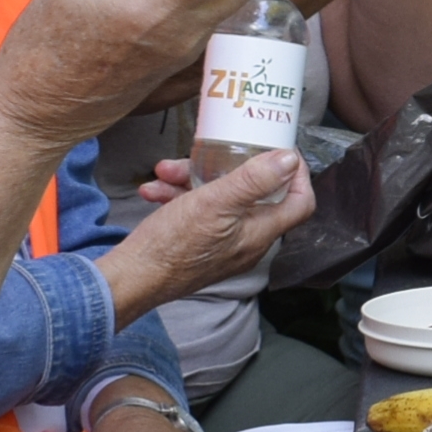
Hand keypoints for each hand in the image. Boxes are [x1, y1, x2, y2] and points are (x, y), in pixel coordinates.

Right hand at [99, 148, 314, 314]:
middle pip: (253, 195)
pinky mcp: (198, 246)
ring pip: (218, 200)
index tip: (282, 151)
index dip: (297, 175)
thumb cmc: (172, 246)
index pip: (299, 203)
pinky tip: (154, 190)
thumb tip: (289, 160)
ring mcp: (222, 244)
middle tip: (210, 151)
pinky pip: (196, 213)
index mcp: (259, 233)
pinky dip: (177, 197)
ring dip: (191, 180)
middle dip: (227, 168)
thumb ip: (254, 181)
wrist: (131, 280)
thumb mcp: (215, 203)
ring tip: (166, 170)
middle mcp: (246, 242)